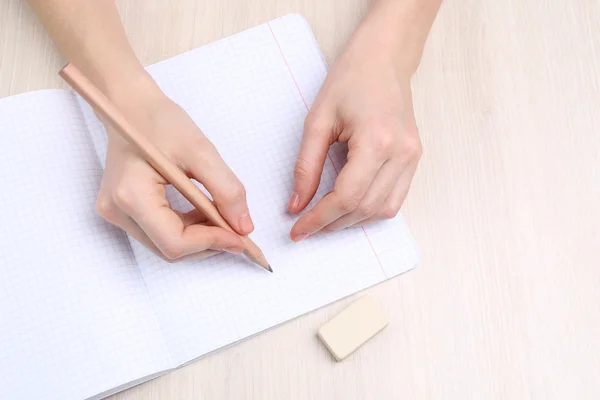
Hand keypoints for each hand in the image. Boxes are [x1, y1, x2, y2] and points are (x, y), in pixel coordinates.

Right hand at [96, 82, 252, 260]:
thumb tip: (243, 227)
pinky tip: (202, 213)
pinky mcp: (121, 210)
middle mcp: (117, 210)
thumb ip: (226, 190)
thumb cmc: (160, 121)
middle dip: (207, 243)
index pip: (175, 242)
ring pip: (165, 246)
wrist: (130, 106)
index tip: (240, 236)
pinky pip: (158, 233)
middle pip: (169, 249)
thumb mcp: (201, 151)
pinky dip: (186, 229)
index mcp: (131, 195)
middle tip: (237, 231)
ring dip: (198, 239)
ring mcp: (116, 212)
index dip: (211, 242)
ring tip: (221, 218)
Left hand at [288, 16, 421, 240]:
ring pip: (383, 211)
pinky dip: (370, 210)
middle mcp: (401, 153)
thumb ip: (305, 167)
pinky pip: (395, 200)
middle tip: (306, 226)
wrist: (385, 59)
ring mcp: (412, 158)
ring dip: (352, 221)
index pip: (347, 197)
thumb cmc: (350, 81)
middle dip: (332, 223)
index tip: (298, 230)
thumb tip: (296, 205)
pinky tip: (349, 206)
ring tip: (325, 218)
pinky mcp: (414, 159)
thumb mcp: (317, 121)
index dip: (319, 219)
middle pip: (365, 208)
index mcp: (377, 140)